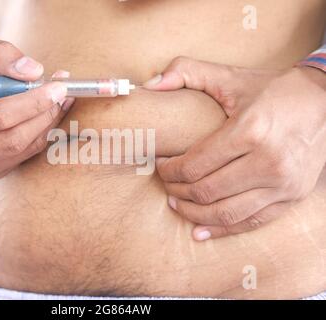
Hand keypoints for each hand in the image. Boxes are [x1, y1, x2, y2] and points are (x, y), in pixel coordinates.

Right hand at [0, 33, 73, 180]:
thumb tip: (33, 71)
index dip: (31, 102)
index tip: (56, 86)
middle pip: (12, 139)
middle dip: (43, 114)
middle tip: (63, 93)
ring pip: (22, 149)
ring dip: (47, 124)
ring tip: (59, 100)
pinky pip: (25, 155)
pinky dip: (43, 133)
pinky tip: (50, 113)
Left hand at [145, 57, 325, 239]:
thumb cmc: (272, 90)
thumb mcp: (230, 76)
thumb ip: (186, 71)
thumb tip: (148, 85)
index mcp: (250, 131)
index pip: (195, 165)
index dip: (169, 171)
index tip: (161, 166)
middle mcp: (268, 161)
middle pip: (206, 191)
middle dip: (177, 191)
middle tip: (166, 184)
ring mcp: (283, 184)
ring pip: (225, 213)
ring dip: (193, 213)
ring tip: (177, 204)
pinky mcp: (292, 197)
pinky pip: (251, 222)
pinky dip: (222, 230)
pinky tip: (200, 230)